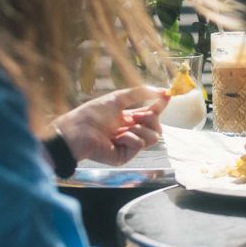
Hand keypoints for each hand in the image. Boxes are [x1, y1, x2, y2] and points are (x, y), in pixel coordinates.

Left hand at [53, 86, 169, 166]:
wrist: (77, 130)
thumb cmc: (93, 113)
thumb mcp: (118, 98)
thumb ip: (140, 93)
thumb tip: (162, 90)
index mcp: (129, 119)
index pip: (151, 113)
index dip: (160, 106)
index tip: (167, 96)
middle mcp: (131, 132)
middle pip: (157, 127)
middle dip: (151, 119)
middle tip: (137, 116)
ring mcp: (129, 145)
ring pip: (153, 137)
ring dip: (140, 129)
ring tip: (123, 128)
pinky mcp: (125, 156)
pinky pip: (140, 144)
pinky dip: (130, 138)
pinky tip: (117, 138)